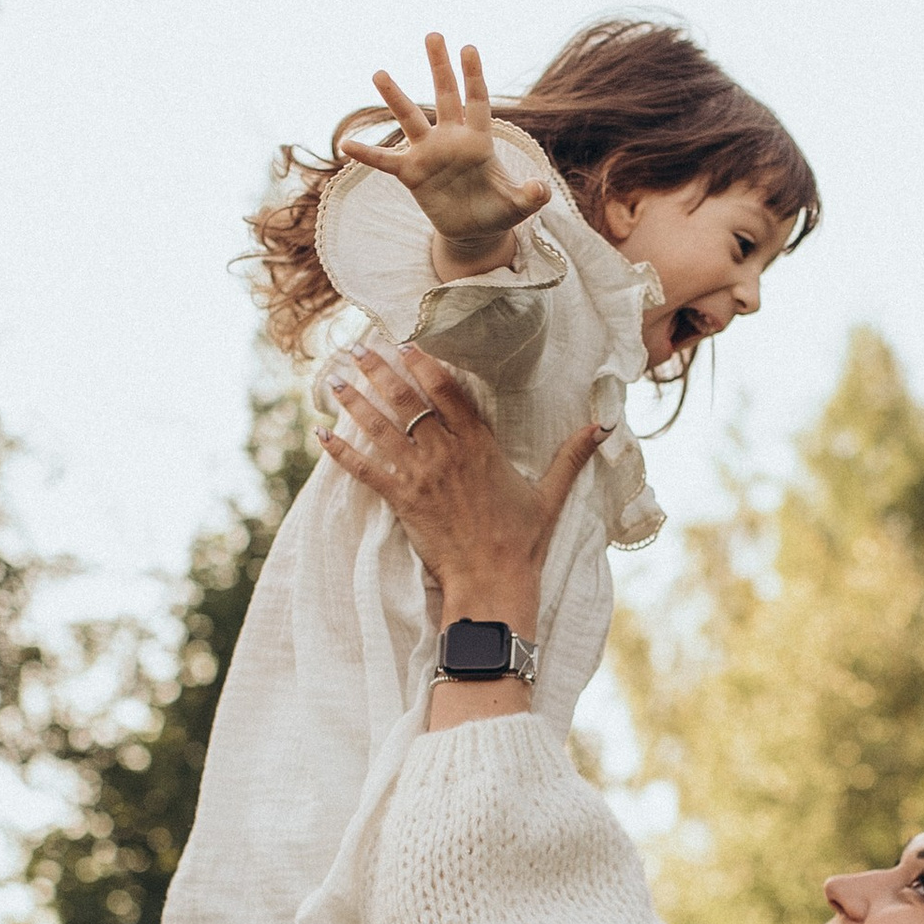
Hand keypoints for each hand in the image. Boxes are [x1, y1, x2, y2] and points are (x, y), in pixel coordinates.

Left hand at [322, 340, 602, 665]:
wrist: (493, 582)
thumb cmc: (522, 540)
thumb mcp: (551, 494)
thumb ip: (572, 455)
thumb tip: (604, 426)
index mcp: (481, 445)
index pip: (448, 392)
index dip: (425, 364)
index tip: (407, 342)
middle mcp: (447, 453)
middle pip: (408, 401)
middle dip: (380, 370)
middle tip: (359, 346)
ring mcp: (422, 476)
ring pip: (382, 429)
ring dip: (355, 401)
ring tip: (335, 378)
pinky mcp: (402, 502)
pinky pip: (366, 471)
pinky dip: (342, 452)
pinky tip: (320, 434)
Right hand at [339, 33, 550, 267]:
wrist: (474, 229)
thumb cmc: (498, 210)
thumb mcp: (518, 206)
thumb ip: (530, 196)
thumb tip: (541, 188)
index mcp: (478, 141)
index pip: (477, 102)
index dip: (473, 76)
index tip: (468, 48)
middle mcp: (451, 139)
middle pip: (445, 96)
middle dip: (439, 67)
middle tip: (433, 35)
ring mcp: (429, 154)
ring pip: (410, 119)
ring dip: (396, 98)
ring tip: (380, 73)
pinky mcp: (412, 174)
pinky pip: (386, 161)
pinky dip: (367, 154)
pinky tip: (346, 145)